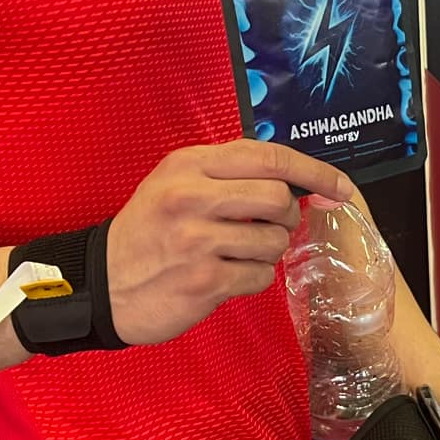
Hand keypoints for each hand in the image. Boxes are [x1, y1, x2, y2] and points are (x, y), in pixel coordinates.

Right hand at [107, 140, 351, 345]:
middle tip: (265, 227)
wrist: (100, 283)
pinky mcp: (204, 280)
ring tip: (236, 254)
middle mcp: (193, 196)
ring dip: (267, 252)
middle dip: (283, 217)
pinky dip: (253, 279)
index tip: (340, 187)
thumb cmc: (144, 232)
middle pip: (278, 197)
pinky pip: (261, 276)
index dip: (314, 170)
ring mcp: (198, 239)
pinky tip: (226, 276)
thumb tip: (292, 181)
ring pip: (274, 240)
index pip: (269, 156)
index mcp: (189, 164)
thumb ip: (225, 174)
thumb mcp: (173, 183)